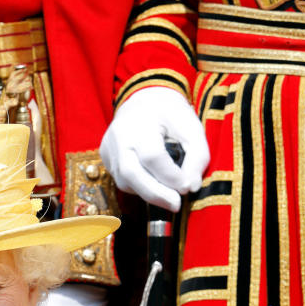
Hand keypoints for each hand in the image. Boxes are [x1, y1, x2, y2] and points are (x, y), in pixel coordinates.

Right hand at [99, 87, 207, 211]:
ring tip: (169, 196)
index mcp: (139, 124)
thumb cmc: (170, 114)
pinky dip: (141, 187)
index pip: (152, 156)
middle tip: (176, 205)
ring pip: (125, 182)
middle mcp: (118, 138)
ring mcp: (108, 150)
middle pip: (131, 174)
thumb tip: (192, 186)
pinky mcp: (106, 159)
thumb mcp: (192, 127)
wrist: (142, 100)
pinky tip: (154, 184)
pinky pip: (123, 180)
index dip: (170, 176)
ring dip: (149, 193)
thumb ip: (197, 155)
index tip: (187, 187)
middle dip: (155, 194)